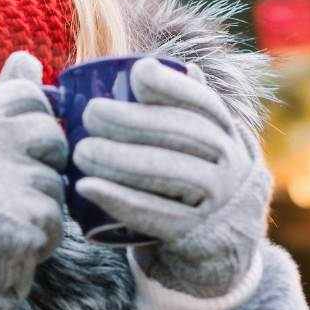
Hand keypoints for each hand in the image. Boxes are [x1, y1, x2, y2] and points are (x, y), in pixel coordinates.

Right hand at [0, 50, 68, 309]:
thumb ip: (2, 99)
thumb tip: (27, 56)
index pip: (29, 95)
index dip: (33, 124)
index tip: (13, 149)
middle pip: (50, 133)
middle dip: (44, 162)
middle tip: (11, 186)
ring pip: (57, 177)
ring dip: (44, 200)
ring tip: (10, 213)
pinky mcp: (19, 218)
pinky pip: (58, 216)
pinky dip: (45, 233)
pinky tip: (16, 238)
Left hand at [72, 57, 271, 298]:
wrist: (221, 244)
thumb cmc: (191, 179)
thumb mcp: (197, 144)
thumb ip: (177, 108)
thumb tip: (144, 65)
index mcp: (225, 132)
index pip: (203, 102)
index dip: (172, 85)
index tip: (137, 73)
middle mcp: (228, 162)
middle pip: (182, 134)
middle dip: (133, 120)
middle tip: (90, 113)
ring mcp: (217, 199)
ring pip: (170, 172)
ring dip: (121, 159)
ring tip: (81, 151)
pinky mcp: (197, 233)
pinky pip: (157, 214)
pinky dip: (119, 200)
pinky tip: (87, 187)